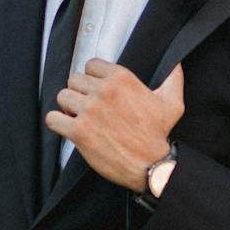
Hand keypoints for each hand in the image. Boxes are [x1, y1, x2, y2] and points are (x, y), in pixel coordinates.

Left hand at [44, 59, 184, 189]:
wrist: (151, 165)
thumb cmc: (159, 135)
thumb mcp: (172, 103)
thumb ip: (173, 79)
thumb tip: (176, 64)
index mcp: (122, 79)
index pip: (91, 65)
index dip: (92, 78)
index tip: (97, 90)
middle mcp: (103, 91)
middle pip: (74, 80)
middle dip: (80, 92)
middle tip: (88, 106)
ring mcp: (89, 111)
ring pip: (62, 96)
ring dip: (68, 107)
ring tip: (78, 117)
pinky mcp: (79, 131)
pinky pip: (53, 118)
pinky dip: (57, 123)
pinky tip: (68, 127)